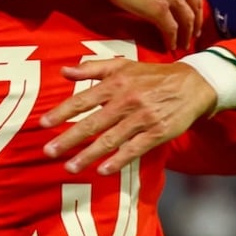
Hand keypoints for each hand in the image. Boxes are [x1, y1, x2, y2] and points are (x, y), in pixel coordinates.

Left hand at [39, 58, 217, 174]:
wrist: (192, 84)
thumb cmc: (152, 76)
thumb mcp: (123, 65)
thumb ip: (92, 68)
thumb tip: (63, 71)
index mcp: (116, 83)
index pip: (83, 100)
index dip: (62, 112)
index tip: (43, 124)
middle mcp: (127, 101)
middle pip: (93, 123)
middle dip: (69, 138)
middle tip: (49, 151)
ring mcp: (142, 118)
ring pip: (111, 140)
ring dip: (89, 155)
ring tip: (70, 167)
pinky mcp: (157, 133)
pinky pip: (134, 149)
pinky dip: (118, 160)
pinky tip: (103, 170)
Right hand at [91, 0, 202, 50]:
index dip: (194, 1)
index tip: (193, 9)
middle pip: (195, 5)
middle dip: (196, 20)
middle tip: (194, 31)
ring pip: (187, 19)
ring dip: (187, 34)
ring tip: (184, 43)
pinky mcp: (159, 10)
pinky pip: (171, 29)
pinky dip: (173, 40)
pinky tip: (171, 45)